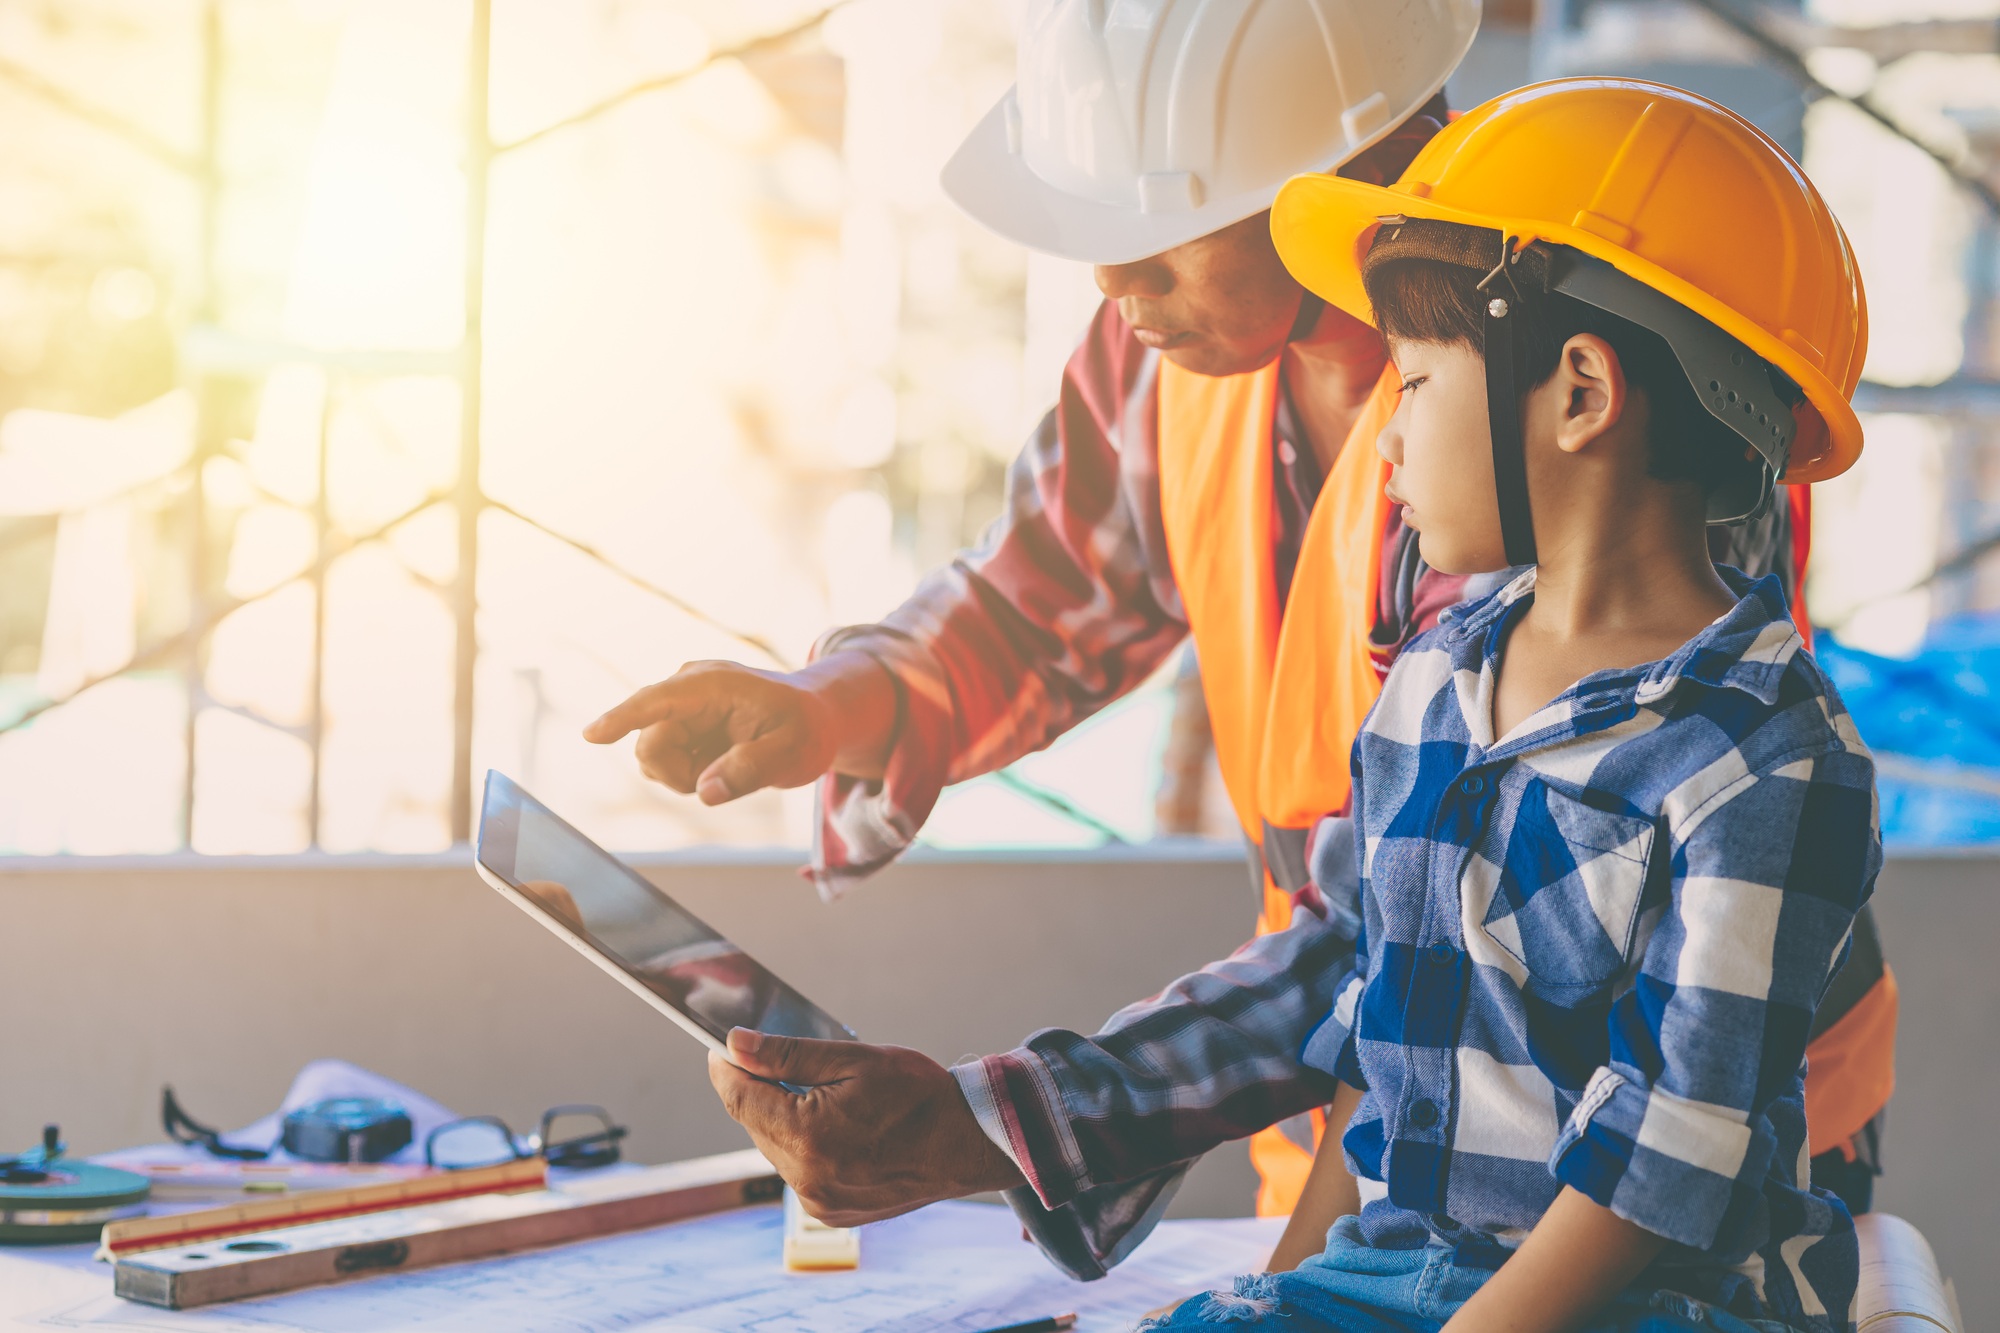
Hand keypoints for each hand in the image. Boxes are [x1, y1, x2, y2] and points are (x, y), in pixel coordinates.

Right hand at [583, 652, 895, 803]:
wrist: (813, 718)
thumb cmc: (806, 728)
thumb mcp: (794, 751)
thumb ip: (751, 769)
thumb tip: (706, 791)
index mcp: (713, 684)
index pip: (657, 700)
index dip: (623, 718)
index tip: (592, 735)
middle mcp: (687, 691)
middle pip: (650, 743)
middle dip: (678, 773)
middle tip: (725, 778)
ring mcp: (680, 709)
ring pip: (651, 758)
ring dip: (683, 776)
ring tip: (728, 767)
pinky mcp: (679, 728)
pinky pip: (661, 764)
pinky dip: (686, 776)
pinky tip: (718, 765)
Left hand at [706, 1029, 1024, 1226]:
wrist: (970, 1143)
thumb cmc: (921, 1095)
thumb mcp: (856, 1059)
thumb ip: (788, 1055)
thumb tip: (736, 1046)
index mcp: (811, 1137)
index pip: (741, 1098)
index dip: (726, 1069)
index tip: (720, 1047)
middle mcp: (809, 1178)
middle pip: (755, 1124)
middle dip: (758, 1091)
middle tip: (773, 1059)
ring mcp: (820, 1201)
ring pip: (775, 1148)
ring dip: (782, 1119)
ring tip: (817, 1093)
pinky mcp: (831, 1212)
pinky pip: (798, 1170)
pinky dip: (804, 1145)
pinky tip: (833, 1125)